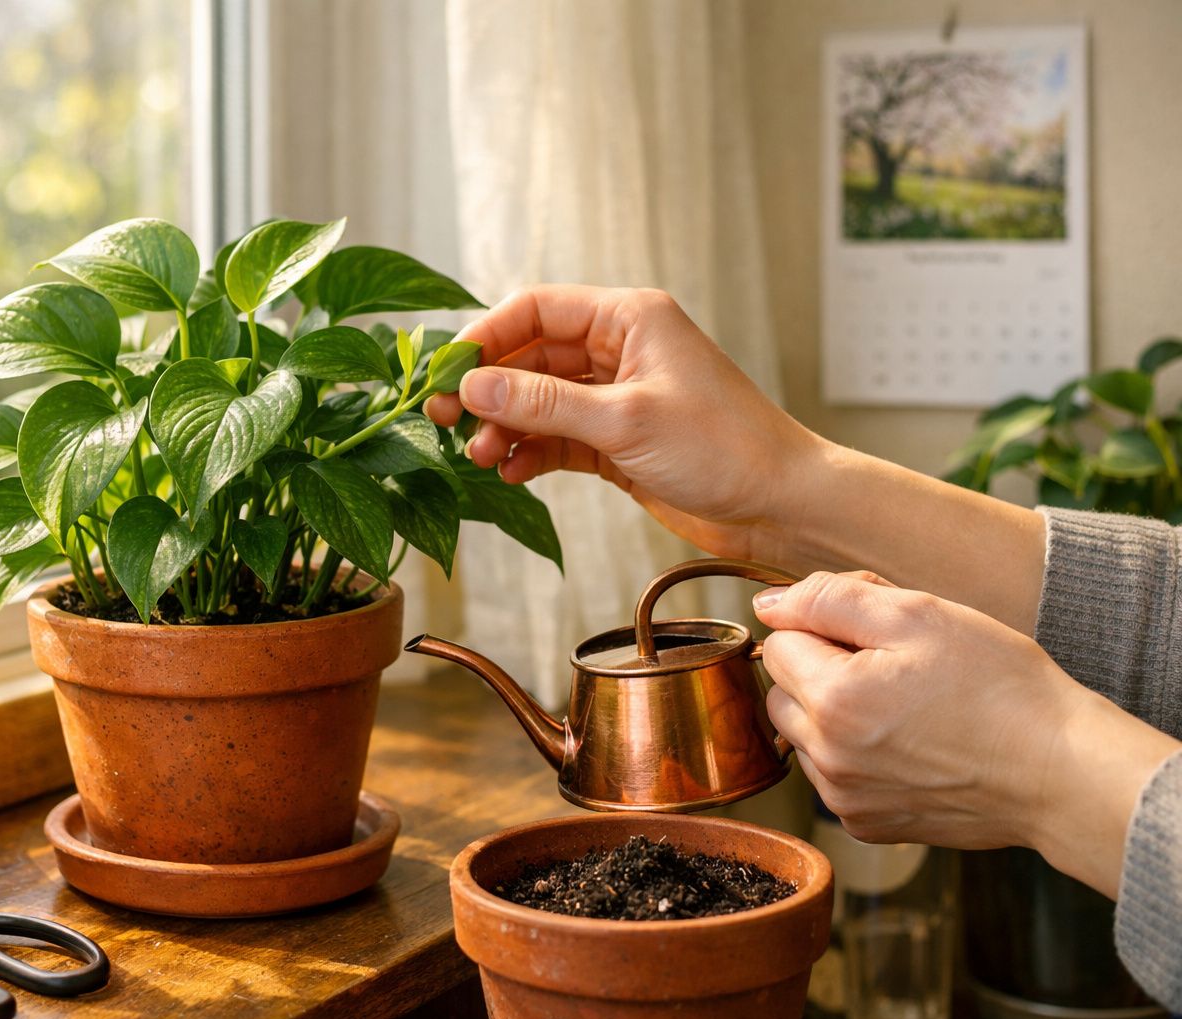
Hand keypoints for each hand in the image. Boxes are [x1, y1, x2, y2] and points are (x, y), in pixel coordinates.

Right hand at [426, 285, 824, 560]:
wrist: (781, 505)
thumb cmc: (724, 448)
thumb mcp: (624, 422)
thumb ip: (543, 403)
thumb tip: (471, 385)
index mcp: (628, 317)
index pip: (536, 309)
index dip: (484, 337)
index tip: (442, 374)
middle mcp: (619, 348)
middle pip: (530, 356)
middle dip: (487, 388)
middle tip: (441, 420)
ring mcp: (617, 395)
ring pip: (538, 400)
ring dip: (505, 426)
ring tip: (480, 457)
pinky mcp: (617, 440)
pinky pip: (556, 437)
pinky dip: (529, 453)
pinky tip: (509, 473)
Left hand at [754, 570, 1181, 896]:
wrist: (1062, 772)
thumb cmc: (1001, 687)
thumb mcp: (919, 615)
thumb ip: (829, 599)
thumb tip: (767, 605)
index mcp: (833, 701)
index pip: (779, 642)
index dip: (825, 627)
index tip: (875, 635)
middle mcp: (827, 758)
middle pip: (781, 690)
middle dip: (820, 669)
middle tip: (892, 665)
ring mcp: (845, 799)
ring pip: (802, 734)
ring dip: (834, 713)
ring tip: (905, 706)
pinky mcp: (867, 825)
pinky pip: (833, 775)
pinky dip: (855, 754)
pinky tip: (909, 743)